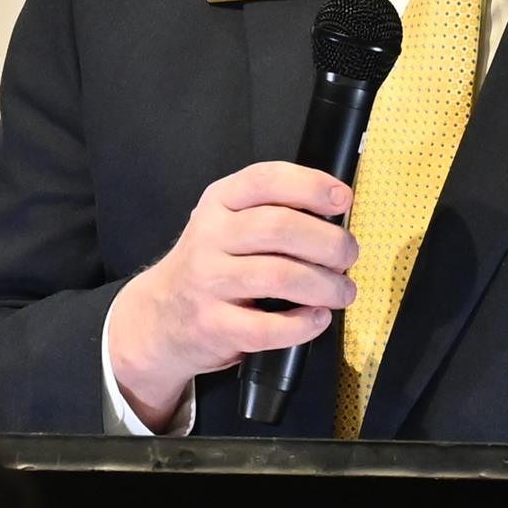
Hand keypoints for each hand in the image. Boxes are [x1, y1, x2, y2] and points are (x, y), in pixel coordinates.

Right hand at [106, 162, 358, 429]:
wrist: (158, 316)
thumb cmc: (210, 265)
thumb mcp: (227, 223)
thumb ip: (271, 210)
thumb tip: (336, 214)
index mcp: (220, 202)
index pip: (266, 179)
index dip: (311, 185)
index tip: (342, 199)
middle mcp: (211, 237)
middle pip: (281, 228)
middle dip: (329, 242)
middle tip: (348, 255)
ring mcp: (209, 282)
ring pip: (281, 276)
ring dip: (325, 286)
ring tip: (342, 292)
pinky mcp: (213, 325)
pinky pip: (268, 327)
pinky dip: (303, 325)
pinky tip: (317, 319)